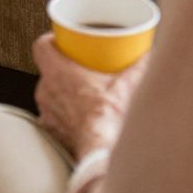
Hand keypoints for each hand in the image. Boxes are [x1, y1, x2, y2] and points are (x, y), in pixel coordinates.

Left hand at [32, 32, 147, 160]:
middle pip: (48, 71)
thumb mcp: (127, 85)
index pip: (42, 46)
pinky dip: (64, 115)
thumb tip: (149, 54)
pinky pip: (53, 117)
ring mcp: (47, 112)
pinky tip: (79, 117)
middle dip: (63, 69)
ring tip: (83, 94)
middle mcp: (47, 91)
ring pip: (50, 95)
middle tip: (81, 69)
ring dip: (63, 93)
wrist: (101, 152)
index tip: (62, 40)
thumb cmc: (108, 119)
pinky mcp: (51, 131)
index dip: (51, 41)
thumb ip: (138, 65)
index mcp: (59, 72)